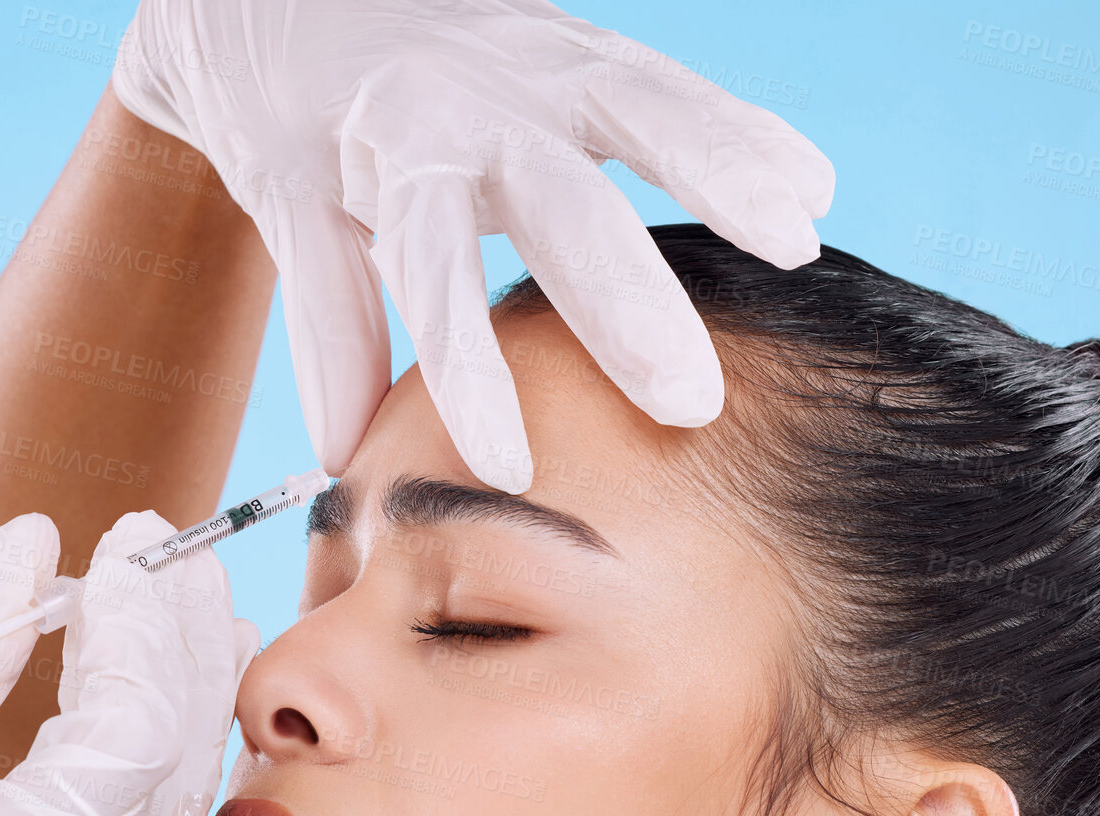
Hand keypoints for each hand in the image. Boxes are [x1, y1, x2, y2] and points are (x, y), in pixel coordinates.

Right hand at [0, 512, 257, 815]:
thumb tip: (32, 541)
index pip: (132, 724)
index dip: (139, 623)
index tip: (127, 545)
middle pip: (182, 743)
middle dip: (182, 629)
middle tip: (173, 544)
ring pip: (195, 777)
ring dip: (199, 674)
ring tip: (196, 588)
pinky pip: (181, 813)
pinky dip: (187, 732)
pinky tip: (187, 675)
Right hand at [112, 0, 832, 491]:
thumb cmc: (452, 65)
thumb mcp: (565, 73)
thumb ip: (678, 131)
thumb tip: (816, 189)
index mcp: (553, 69)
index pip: (655, 104)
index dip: (724, 159)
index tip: (799, 236)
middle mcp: (471, 96)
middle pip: (557, 196)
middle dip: (623, 297)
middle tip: (691, 401)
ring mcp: (374, 134)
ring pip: (424, 250)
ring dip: (468, 363)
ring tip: (509, 465)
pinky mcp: (283, 170)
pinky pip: (316, 283)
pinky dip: (335, 369)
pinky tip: (351, 448)